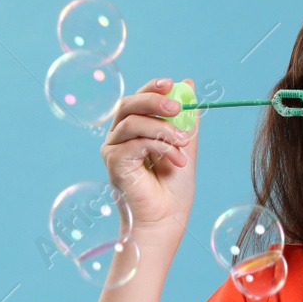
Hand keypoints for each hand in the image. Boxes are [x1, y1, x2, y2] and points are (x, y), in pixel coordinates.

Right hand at [101, 78, 199, 239]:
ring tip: (184, 145)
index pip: (137, 99)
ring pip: (133, 122)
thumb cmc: (174, 187)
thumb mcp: (185, 145)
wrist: (166, 218)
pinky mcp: (113, 162)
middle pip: (128, 104)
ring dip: (164, 130)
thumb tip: (189, 83)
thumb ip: (185, 118)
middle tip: (176, 108)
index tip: (172, 83)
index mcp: (134, 129)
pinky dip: (160, 146)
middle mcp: (119, 136)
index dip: (152, 87)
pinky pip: (135, 143)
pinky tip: (176, 159)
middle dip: (154, 100)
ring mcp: (113, 149)